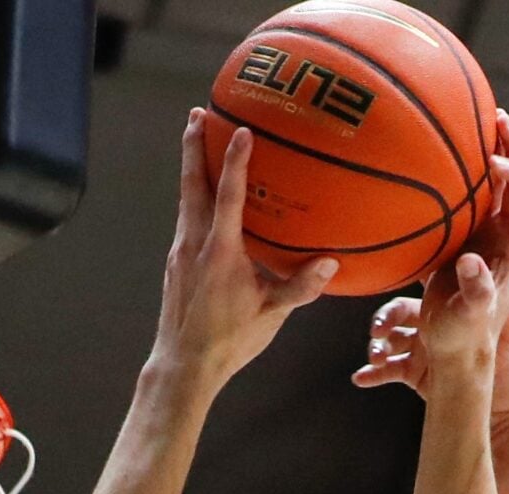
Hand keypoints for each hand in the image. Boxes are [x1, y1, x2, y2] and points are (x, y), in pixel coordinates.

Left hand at [152, 111, 337, 389]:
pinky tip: (203, 197)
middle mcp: (194, 244)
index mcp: (220, 252)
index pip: (229, 196)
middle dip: (195, 147)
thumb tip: (332, 264)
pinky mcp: (176, 263)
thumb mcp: (271, 315)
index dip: (236, 162)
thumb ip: (300, 287)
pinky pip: (186, 219)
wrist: (183, 365)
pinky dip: (194, 197)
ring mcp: (181, 252)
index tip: (241, 131)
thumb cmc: (229, 342)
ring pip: (186, 198)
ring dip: (191, 167)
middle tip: (198, 114)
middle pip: (192, 184)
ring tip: (196, 140)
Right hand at [352, 111, 508, 419]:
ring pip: (494, 183)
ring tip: (479, 117)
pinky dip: (460, 170)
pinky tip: (441, 151)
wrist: (454, 350)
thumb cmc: (463, 336)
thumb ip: (474, 292)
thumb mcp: (469, 317)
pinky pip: (467, 194)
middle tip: (498, 117)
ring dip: (489, 150)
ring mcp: (487, 235)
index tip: (493, 162)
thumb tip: (471, 263)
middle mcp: (508, 237)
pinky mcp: (465, 236)